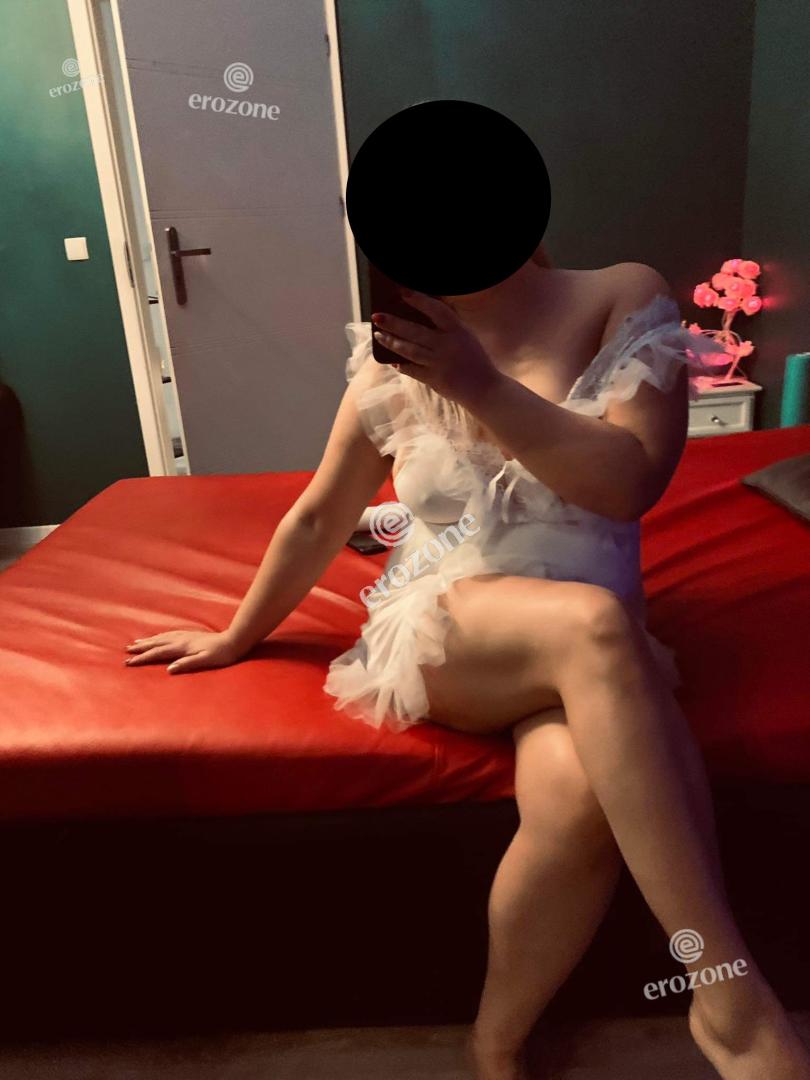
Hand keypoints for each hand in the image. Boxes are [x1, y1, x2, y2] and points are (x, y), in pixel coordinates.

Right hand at [123, 629, 242, 673]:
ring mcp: (186, 636)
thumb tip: (169, 669)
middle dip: (141, 647)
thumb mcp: (205, 661)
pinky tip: (159, 637)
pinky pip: (170, 634)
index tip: (129, 662)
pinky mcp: (191, 635)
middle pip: (157, 643)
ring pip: (162, 637)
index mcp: (183, 647)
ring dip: (149, 640)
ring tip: (136, 642)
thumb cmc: (221, 654)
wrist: (235, 640)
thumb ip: (188, 664)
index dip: (143, 658)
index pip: (158, 653)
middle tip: (126, 650)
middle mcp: (182, 640)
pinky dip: (160, 636)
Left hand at [371, 290, 501, 408]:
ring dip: (391, 342)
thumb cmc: (476, 361)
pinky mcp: (434, 380)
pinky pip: (412, 370)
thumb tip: (422, 315)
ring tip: (378, 335)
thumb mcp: (466, 337)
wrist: (486, 389)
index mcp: (458, 331)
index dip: (419, 300)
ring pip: (409, 350)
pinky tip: (391, 360)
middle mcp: (447, 345)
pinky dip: (401, 365)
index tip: (402, 292)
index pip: (436, 310)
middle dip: (393, 323)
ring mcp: (439, 363)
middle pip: (415, 331)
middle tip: (376, 316)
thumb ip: (448, 327)